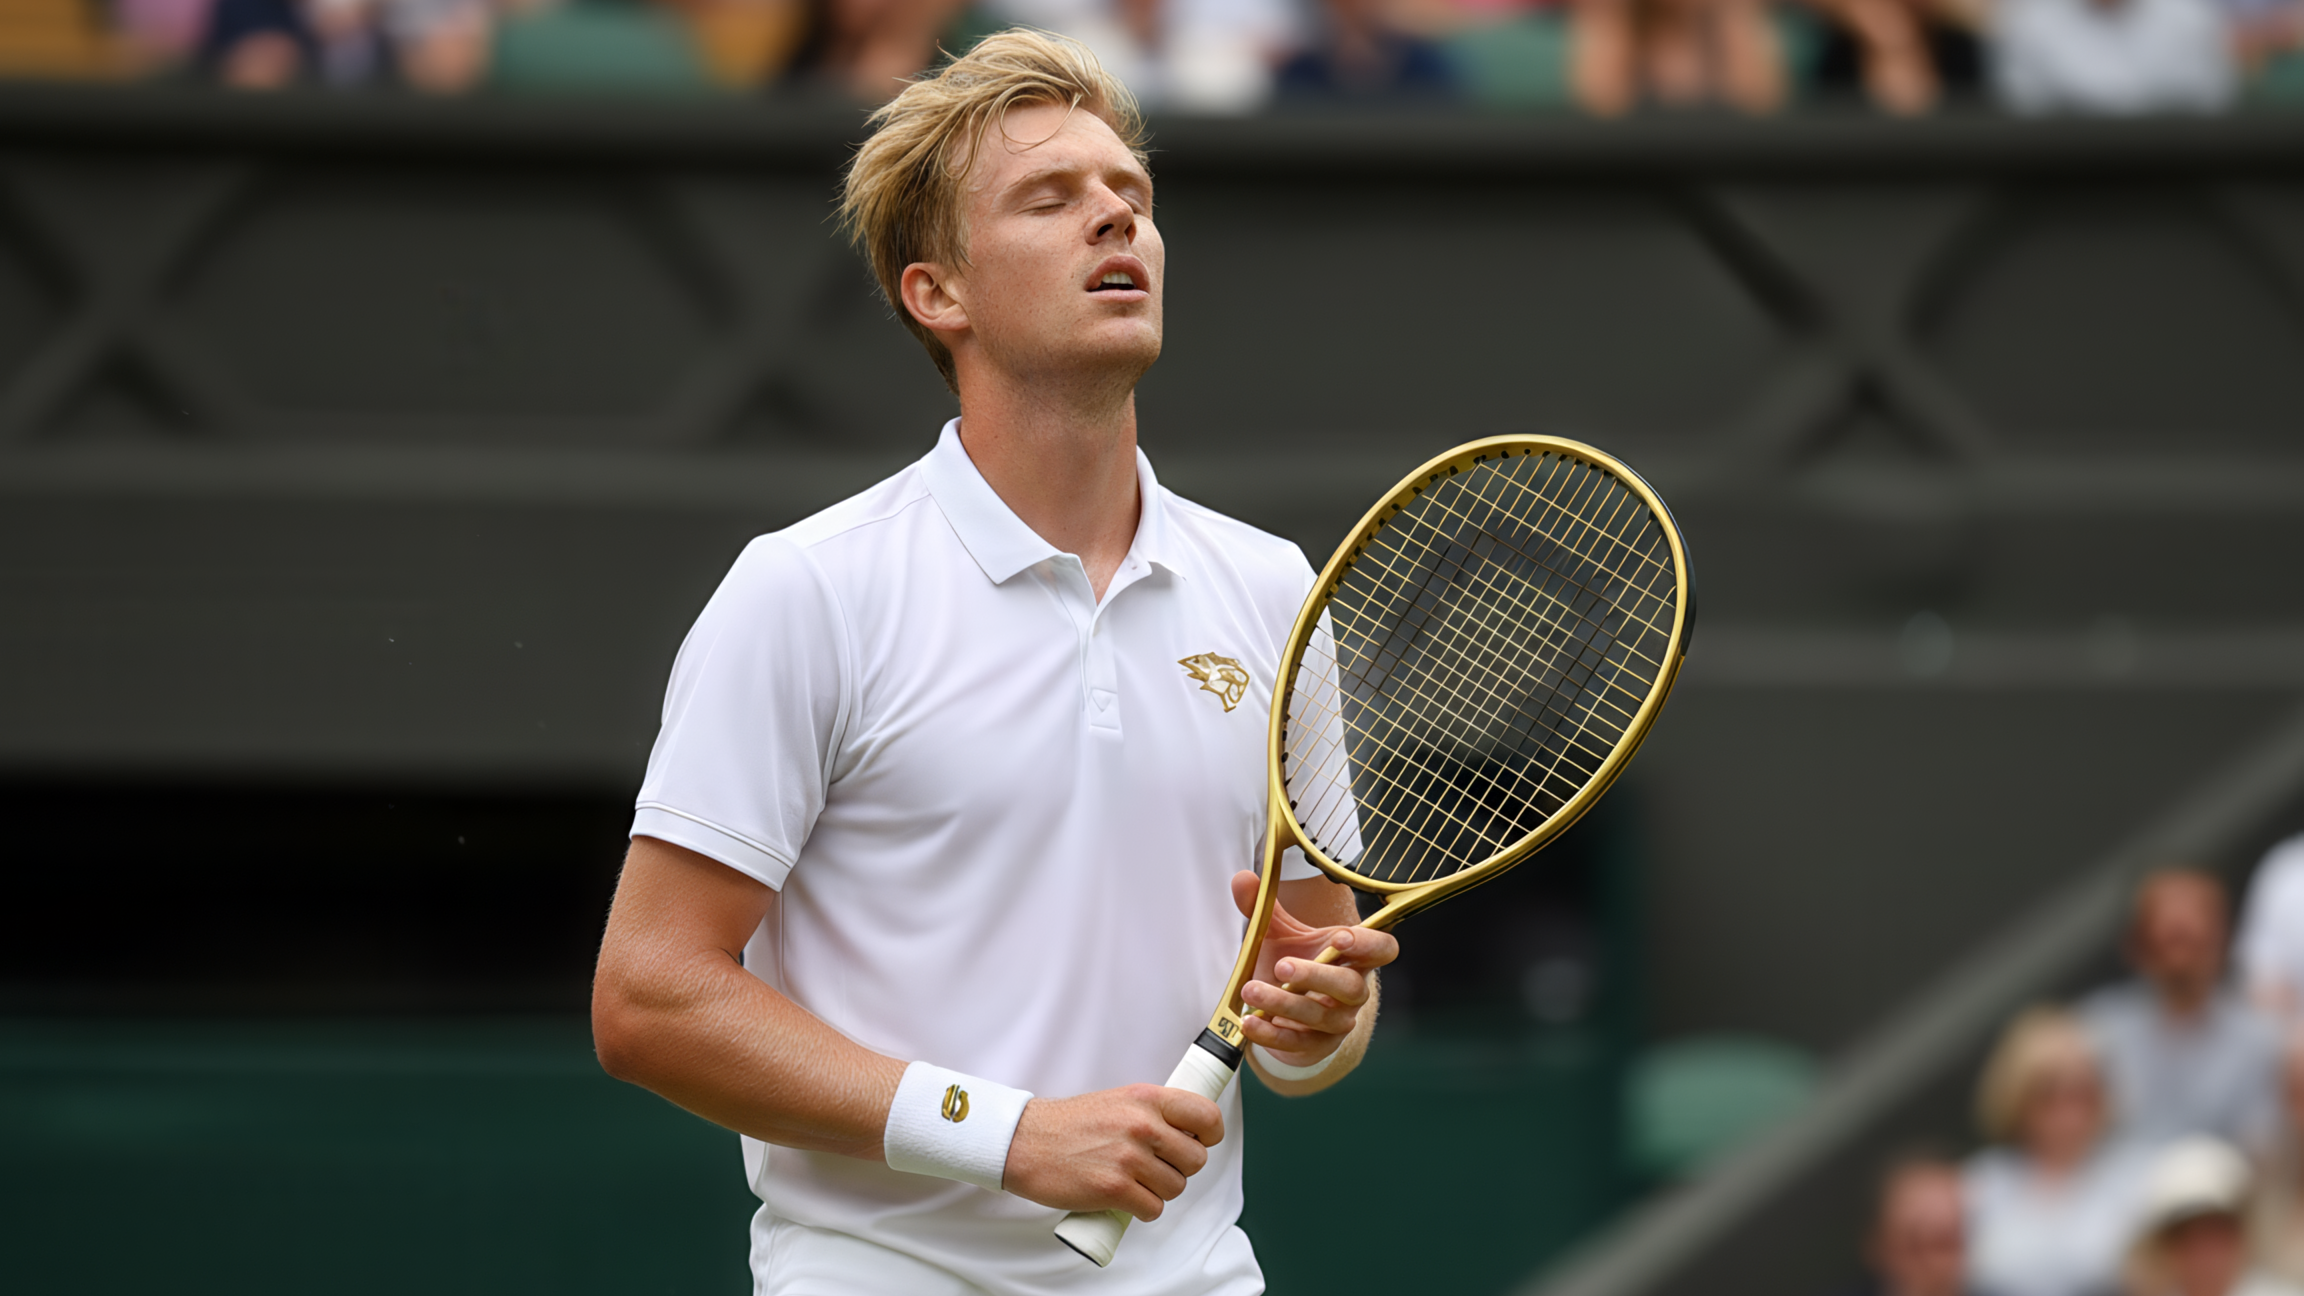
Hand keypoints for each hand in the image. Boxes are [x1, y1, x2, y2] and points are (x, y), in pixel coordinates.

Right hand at [1001, 1084, 1223, 1221]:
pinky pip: (1153, 1209)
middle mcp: (1142, 1125)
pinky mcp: (1115, 1189)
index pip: (1206, 1116)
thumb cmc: (1069, 1125)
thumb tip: (1189, 1132)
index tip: (1200, 1141)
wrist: (1026, 1142)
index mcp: (1146, 1098)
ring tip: (1134, 1180)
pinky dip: (1142, 1209)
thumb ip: (1154, 1113)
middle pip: (1196, 1160)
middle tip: (1155, 1166)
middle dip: (1179, 1168)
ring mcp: (1129, 1158)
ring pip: (1176, 1187)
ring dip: (1159, 1190)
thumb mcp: (1119, 1101)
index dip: (1210, 1135)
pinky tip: (1125, 1197)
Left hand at [1231, 871, 1397, 1068]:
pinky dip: (1271, 1033)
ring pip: (1319, 1016)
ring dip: (1283, 1003)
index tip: (1339, 936)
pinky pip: (1297, 1042)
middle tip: (1282, 966)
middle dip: (1316, 976)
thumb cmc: (1293, 963)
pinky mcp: (1315, 1045)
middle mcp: (1353, 991)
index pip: (1383, 949)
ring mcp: (1337, 1021)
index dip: (1368, 944)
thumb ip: (1264, 907)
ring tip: (1251, 989)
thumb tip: (1242, 880)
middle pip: (1350, 986)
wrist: (1285, 1011)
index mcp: (1354, 957)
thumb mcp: (1280, 933)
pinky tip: (1249, 1022)